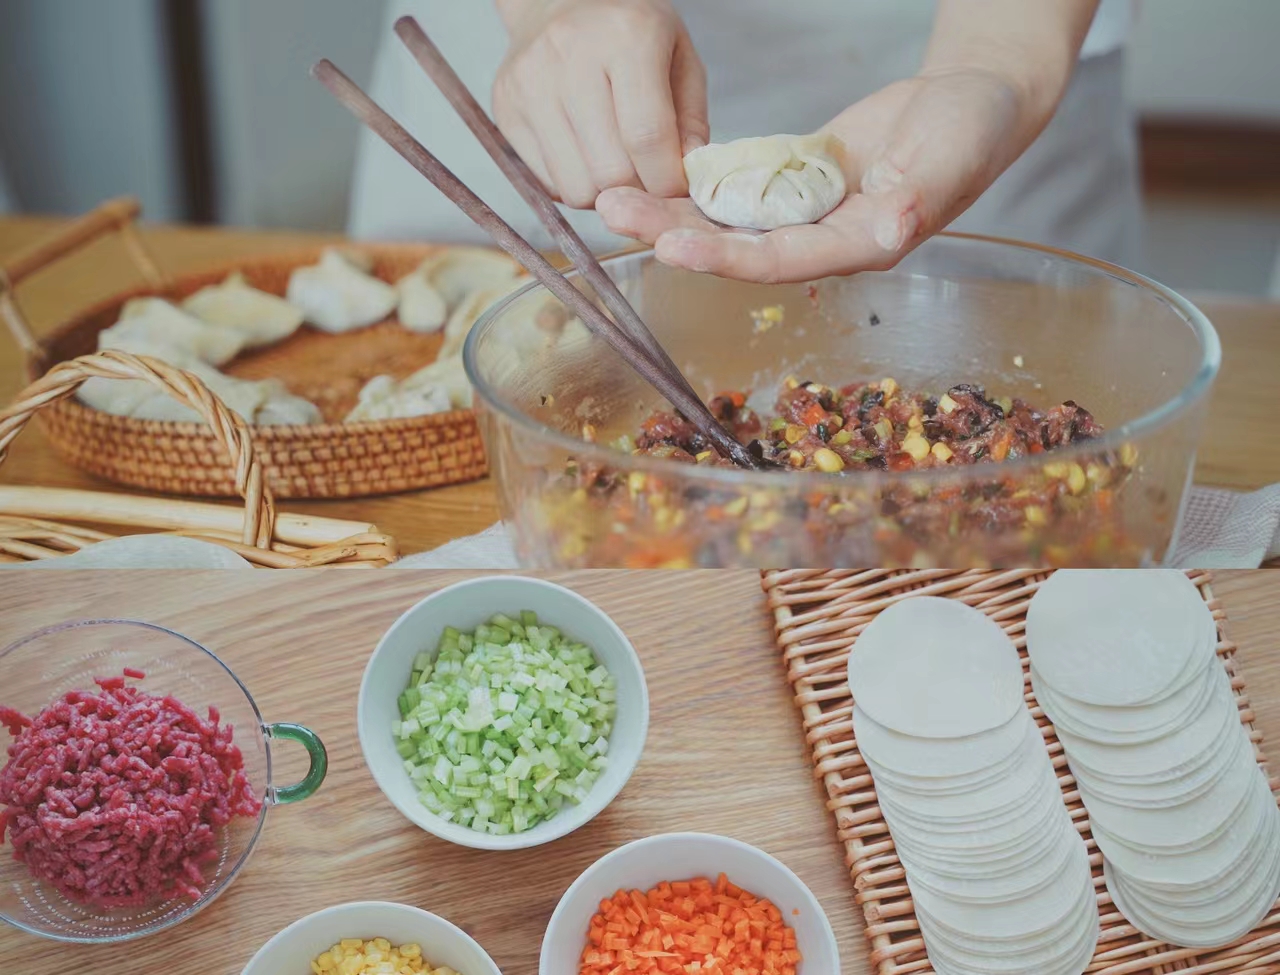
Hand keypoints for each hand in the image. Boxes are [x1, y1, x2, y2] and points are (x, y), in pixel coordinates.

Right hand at [493, 0, 707, 208]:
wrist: (560, 3)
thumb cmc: (628, 34)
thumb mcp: (680, 59)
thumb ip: (691, 121)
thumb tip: (688, 178)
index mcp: (626, 36)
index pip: (646, 136)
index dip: (667, 180)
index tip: (675, 188)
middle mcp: (570, 56)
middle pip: (610, 170)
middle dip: (637, 189)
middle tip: (646, 177)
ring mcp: (530, 84)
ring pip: (576, 187)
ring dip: (603, 192)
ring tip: (615, 164)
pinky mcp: (506, 110)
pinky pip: (548, 183)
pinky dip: (574, 184)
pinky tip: (584, 155)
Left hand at [596, 67, 1043, 282]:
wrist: (973, 102)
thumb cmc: (974, 129)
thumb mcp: (953, 156)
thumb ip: (922, 195)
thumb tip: (892, 228)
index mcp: (859, 245)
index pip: (779, 260)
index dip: (725, 257)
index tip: (671, 246)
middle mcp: (824, 239)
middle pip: (737, 247)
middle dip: (674, 235)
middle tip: (613, 216)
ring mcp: (806, 214)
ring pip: (728, 223)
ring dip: (671, 214)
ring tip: (612, 201)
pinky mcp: (794, 185)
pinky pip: (737, 192)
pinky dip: (696, 188)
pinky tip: (651, 178)